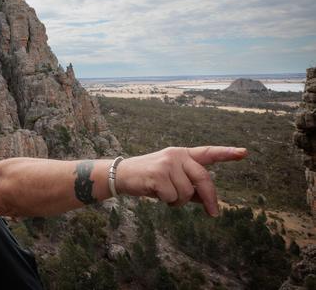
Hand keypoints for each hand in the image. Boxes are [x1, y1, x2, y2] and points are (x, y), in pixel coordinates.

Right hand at [116, 146, 247, 215]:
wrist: (121, 174)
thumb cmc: (149, 179)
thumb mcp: (171, 179)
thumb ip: (189, 185)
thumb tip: (206, 199)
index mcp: (182, 154)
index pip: (208, 152)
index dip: (227, 153)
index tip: (244, 153)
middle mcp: (177, 155)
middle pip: (203, 178)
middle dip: (209, 198)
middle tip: (214, 213)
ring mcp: (167, 163)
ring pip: (187, 192)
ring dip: (178, 201)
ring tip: (164, 195)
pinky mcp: (158, 173)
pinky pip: (173, 196)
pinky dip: (167, 201)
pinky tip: (156, 194)